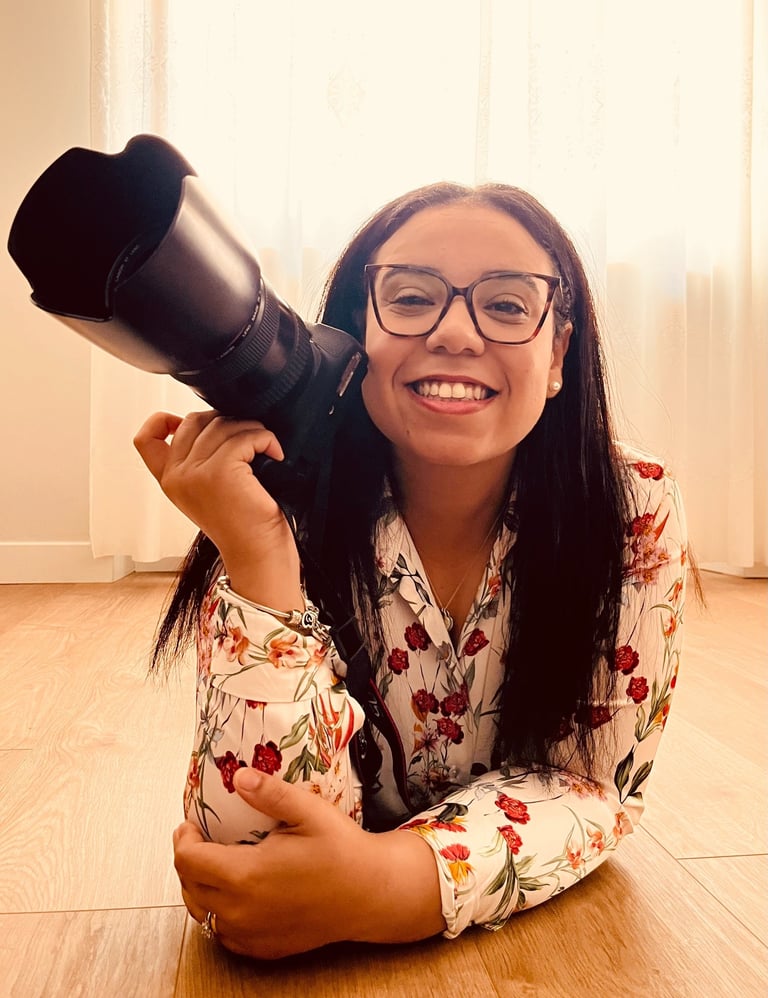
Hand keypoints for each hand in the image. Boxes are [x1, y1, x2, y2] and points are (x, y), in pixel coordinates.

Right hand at [133, 411, 301, 604]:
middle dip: (226, 421)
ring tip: (265, 449)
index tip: (188, 422)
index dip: (162, 421)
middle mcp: (176, 476)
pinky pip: (245, 436)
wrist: (259, 556)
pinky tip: (274, 455)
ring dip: (251, 430)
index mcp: (170, 481)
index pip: (145, 439)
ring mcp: (195, 473)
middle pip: (195, 420)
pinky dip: (265, 439)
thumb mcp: (209, 492)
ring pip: (223, 425)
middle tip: (249, 441)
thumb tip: (216, 423)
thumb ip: (198, 462)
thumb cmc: (244, 526)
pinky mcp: (220, 471)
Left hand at [173, 769, 445, 959]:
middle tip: (201, 838)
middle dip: (188, 860)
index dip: (183, 839)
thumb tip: (238, 776)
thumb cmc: (342, 851)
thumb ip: (270, 793)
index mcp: (247, 875)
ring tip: (215, 863)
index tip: (190, 824)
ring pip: (203, 913)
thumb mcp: (309, 811)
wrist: (371, 894)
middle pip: (189, 887)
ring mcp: (250, 934)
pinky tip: (236, 894)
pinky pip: (223, 933)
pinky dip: (219, 913)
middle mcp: (241, 911)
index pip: (188, 861)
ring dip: (200, 887)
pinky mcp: (262, 948)